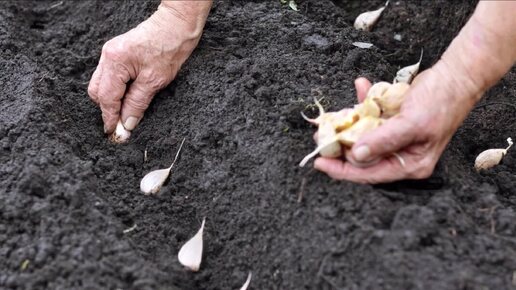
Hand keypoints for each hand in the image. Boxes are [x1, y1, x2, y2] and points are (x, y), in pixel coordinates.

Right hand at [88, 4, 206, 133]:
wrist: (176, 26)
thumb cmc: (169, 48)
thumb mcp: (154, 81)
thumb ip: (137, 103)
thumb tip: (127, 123)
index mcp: (115, 62)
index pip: (106, 97)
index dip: (110, 117)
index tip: (114, 133)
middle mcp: (107, 56)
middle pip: (98, 91)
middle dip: (107, 109)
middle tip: (121, 125)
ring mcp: (110, 54)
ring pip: (102, 85)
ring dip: (112, 100)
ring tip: (126, 113)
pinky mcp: (117, 54)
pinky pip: (110, 77)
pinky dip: (116, 90)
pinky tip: (128, 98)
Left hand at [314, 68, 477, 182]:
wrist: (457, 75)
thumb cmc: (441, 101)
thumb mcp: (412, 124)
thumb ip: (384, 141)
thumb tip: (356, 156)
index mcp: (410, 164)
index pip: (369, 174)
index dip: (342, 170)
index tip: (320, 162)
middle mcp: (401, 155)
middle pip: (362, 158)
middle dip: (339, 147)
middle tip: (320, 137)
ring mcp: (396, 138)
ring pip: (363, 138)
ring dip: (347, 125)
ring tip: (330, 119)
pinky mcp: (392, 122)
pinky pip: (371, 118)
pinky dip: (363, 104)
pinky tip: (360, 87)